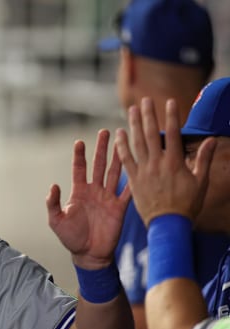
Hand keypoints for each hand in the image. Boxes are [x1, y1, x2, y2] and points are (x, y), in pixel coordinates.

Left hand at [47, 129, 130, 268]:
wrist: (89, 255)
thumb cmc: (70, 238)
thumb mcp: (57, 220)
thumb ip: (53, 203)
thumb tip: (53, 185)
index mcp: (79, 192)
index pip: (79, 169)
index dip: (79, 156)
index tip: (79, 141)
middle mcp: (94, 191)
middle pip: (99, 165)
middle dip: (102, 149)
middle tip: (106, 132)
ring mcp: (108, 198)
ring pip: (115, 173)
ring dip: (119, 158)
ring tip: (125, 142)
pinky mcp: (120, 208)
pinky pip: (128, 192)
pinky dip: (134, 180)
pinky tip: (141, 166)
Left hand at [115, 98, 215, 225]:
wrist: (168, 225)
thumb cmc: (187, 205)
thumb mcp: (201, 182)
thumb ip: (205, 159)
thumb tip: (212, 140)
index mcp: (175, 163)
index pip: (172, 134)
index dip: (171, 116)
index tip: (169, 101)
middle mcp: (157, 165)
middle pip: (150, 135)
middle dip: (148, 116)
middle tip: (145, 100)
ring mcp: (143, 172)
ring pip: (136, 144)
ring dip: (133, 126)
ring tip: (131, 110)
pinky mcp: (133, 181)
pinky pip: (125, 160)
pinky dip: (121, 146)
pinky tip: (118, 134)